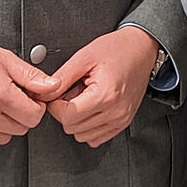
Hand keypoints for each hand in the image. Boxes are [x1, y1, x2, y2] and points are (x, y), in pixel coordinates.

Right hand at [0, 35, 55, 148]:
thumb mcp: (2, 57)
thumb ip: (30, 75)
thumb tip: (53, 86)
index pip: (34, 116)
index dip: (36, 106)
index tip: (29, 99)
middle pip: (21, 129)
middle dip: (21, 115)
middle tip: (10, 99)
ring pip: (2, 138)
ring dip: (3, 125)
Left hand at [45, 26, 160, 147]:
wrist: (142, 48)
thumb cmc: (117, 49)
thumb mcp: (84, 57)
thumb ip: (61, 78)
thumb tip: (43, 94)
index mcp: (105, 95)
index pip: (67, 116)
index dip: (55, 105)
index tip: (57, 94)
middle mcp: (116, 111)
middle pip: (73, 128)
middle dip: (66, 112)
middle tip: (72, 92)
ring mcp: (121, 119)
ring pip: (83, 136)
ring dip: (77, 120)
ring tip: (84, 99)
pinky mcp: (123, 122)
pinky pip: (96, 138)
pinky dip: (88, 127)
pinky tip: (91, 109)